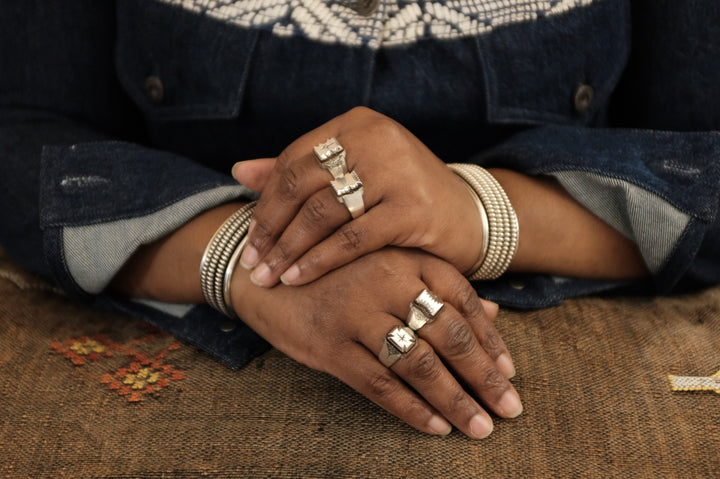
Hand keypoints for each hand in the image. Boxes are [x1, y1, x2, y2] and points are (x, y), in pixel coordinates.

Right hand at [231, 247, 521, 438]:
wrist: (264, 271)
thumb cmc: (336, 270)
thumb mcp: (389, 267)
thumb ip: (440, 287)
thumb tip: (493, 314)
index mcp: (406, 259)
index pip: (462, 301)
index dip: (491, 340)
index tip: (509, 373)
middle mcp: (387, 282)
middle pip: (448, 335)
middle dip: (483, 377)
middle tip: (510, 408)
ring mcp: (357, 313)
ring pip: (418, 364)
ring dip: (454, 400)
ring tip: (480, 427)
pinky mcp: (329, 345)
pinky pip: (378, 383)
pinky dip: (410, 409)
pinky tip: (435, 427)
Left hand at [232, 106, 484, 287]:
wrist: (470, 217)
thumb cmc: (404, 197)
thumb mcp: (356, 175)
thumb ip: (301, 172)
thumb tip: (239, 172)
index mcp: (358, 124)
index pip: (294, 161)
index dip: (266, 202)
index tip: (250, 238)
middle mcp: (377, 138)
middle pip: (302, 184)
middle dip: (270, 228)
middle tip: (252, 263)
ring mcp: (398, 171)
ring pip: (322, 213)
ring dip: (289, 249)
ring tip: (269, 276)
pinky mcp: (413, 207)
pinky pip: (351, 238)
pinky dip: (319, 261)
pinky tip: (299, 278)